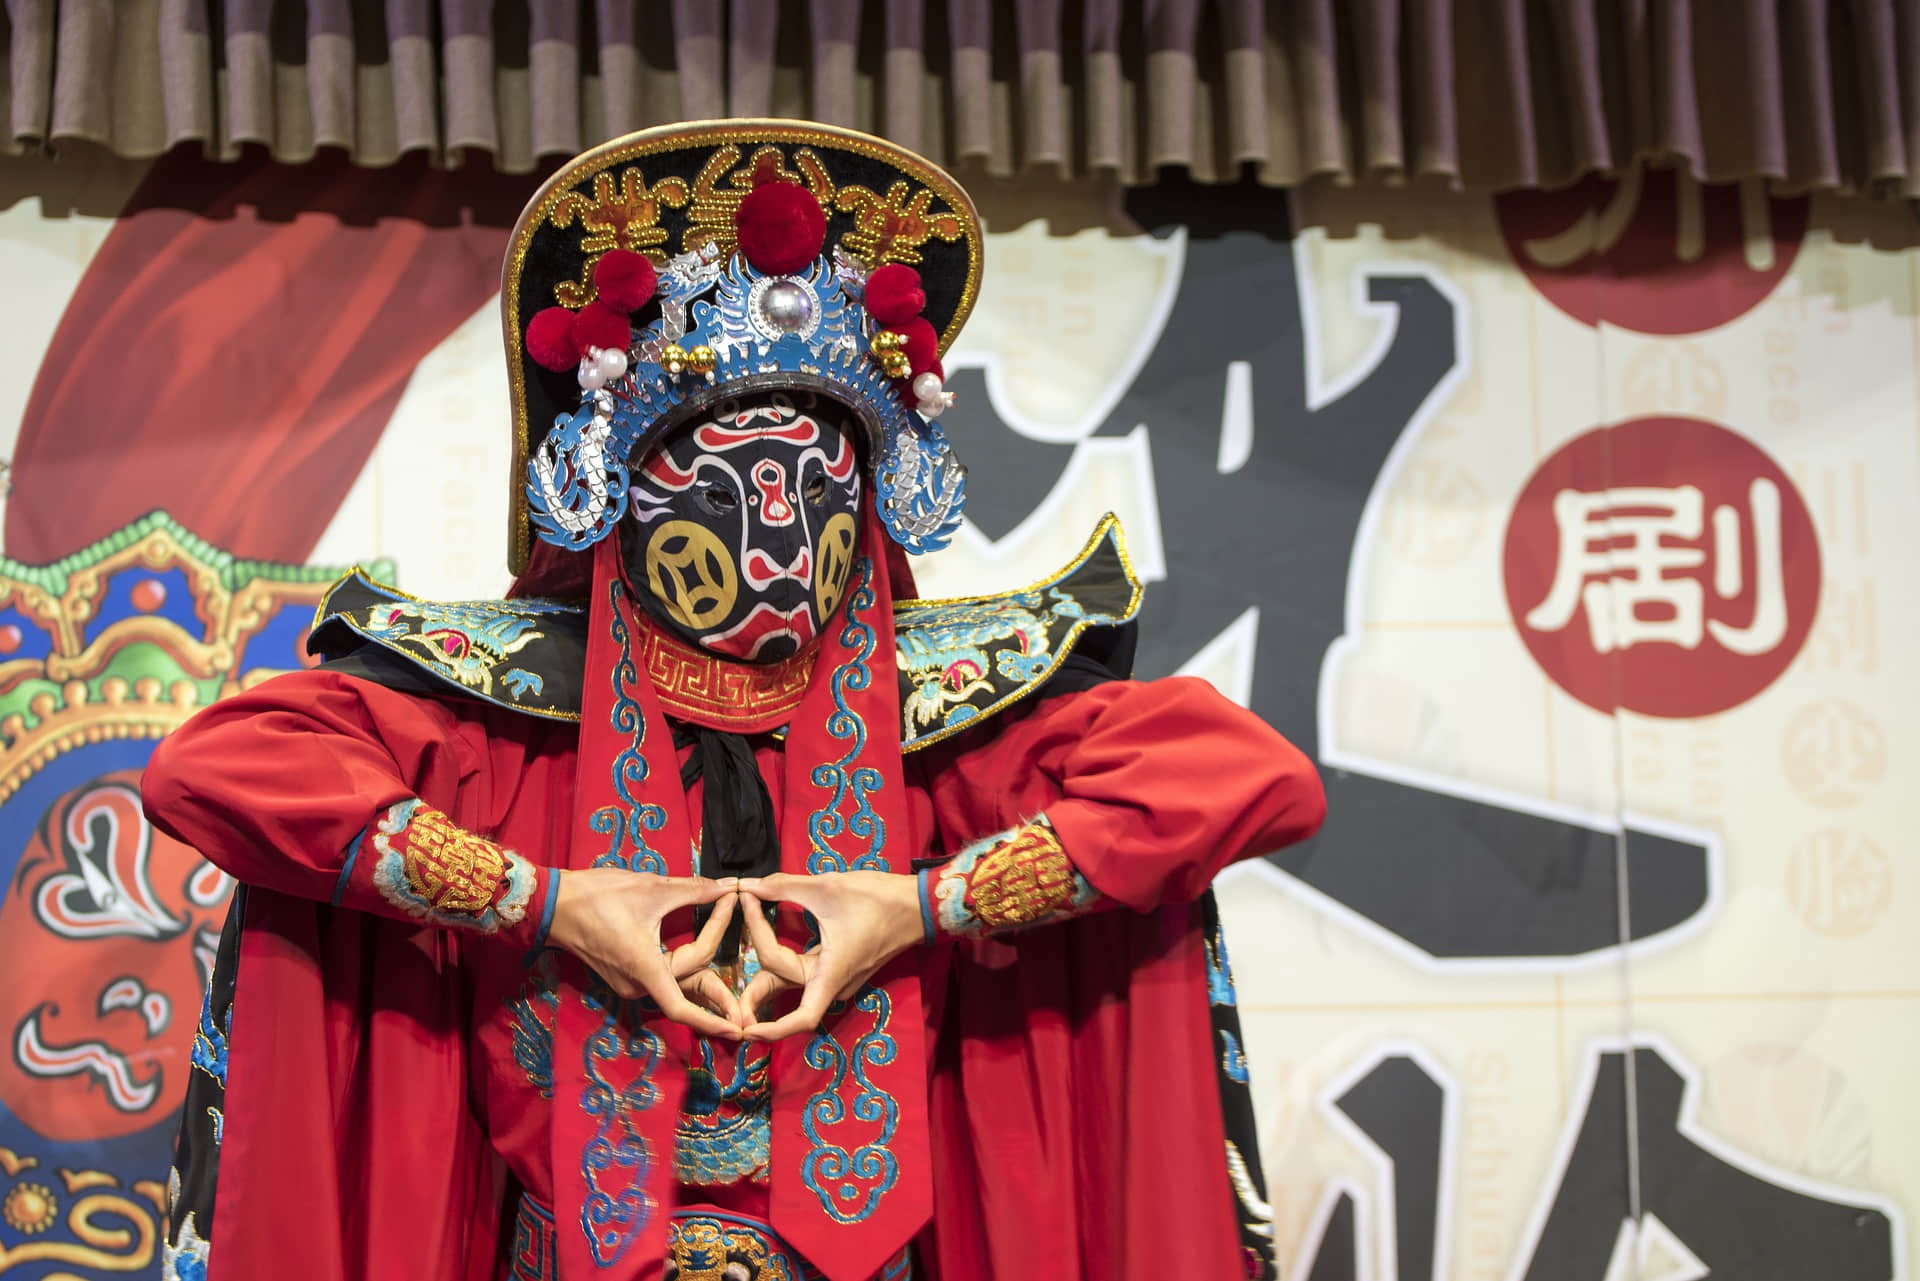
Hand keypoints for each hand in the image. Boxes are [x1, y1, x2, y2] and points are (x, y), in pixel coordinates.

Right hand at [547, 868, 742, 1038]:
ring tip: (735, 1005)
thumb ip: (694, 891)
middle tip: (749, 1018)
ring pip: (677, 989)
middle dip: (720, 1003)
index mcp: (646, 970)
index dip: (720, 941)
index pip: (692, 990)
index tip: (732, 906)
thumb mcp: (653, 889)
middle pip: (689, 995)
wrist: (556, 903)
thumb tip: (726, 887)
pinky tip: (706, 975)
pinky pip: (664, 982)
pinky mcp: (625, 978)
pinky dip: (686, 977)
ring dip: (705, 992)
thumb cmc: (600, 895)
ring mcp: (629, 986)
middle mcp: (638, 988)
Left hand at [735, 870, 924, 1041]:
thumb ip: (783, 886)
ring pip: (792, 990)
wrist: (919, 905)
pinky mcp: (839, 971)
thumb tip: (748, 884)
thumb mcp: (827, 887)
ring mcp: (837, 982)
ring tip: (734, 988)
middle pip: (785, 1002)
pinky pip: (804, 978)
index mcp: (829, 973)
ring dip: (765, 989)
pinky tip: (764, 956)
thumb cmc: (878, 898)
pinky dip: (781, 971)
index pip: (781, 982)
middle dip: (752, 1005)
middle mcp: (832, 986)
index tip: (746, 902)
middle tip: (723, 1009)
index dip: (755, 941)